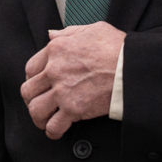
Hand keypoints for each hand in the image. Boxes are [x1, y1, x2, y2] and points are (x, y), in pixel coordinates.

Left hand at [20, 22, 124, 138]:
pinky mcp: (74, 109)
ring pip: (36, 109)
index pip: (31, 67)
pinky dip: (53, 131)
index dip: (32, 79)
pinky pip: (53, 126)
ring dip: (38, 117)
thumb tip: (52, 34)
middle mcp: (54, 70)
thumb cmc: (118, 48)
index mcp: (57, 50)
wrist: (132, 67)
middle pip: (29, 90)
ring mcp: (62, 91)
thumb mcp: (93, 29)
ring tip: (44, 120)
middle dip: (32, 99)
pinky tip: (56, 131)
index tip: (38, 85)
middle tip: (39, 103)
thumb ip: (69, 33)